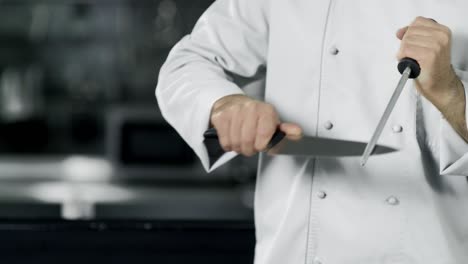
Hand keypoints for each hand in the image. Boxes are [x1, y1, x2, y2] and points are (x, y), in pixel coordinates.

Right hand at [210, 94, 301, 155]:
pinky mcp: (221, 116)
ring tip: (241, 140)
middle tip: (250, 144)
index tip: (261, 143)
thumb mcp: (272, 123)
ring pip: (236, 143)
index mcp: (266, 111)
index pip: (264, 138)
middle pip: (248, 143)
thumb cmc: (254, 117)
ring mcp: (234, 111)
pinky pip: (225, 141)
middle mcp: (250, 108)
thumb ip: (286, 131)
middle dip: (249, 149)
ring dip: (238, 147)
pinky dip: (228, 144)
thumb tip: (297, 133)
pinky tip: (232, 136)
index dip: (261, 146)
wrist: (232, 103)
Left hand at [397, 17, 467, 141]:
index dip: (409, 33)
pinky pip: (406, 50)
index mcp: (442, 30)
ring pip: (406, 41)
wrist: (440, 85)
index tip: (410, 43)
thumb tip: (400, 31)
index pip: (417, 22)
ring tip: (413, 61)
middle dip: (406, 44)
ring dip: (404, 53)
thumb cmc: (432, 67)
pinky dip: (403, 58)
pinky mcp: (430, 55)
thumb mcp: (425, 46)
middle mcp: (441, 36)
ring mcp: (436, 45)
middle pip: (410, 32)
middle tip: (412, 56)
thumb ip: (413, 35)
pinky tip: (411, 64)